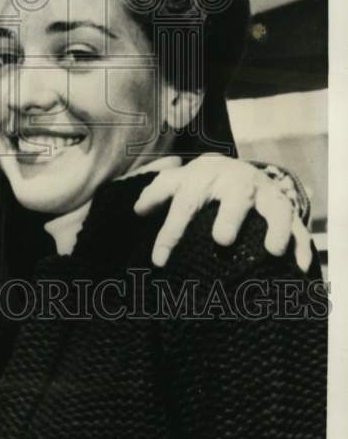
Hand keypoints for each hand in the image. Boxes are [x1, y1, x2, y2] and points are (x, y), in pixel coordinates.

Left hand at [131, 154, 312, 272]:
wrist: (239, 171)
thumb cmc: (202, 184)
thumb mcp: (180, 182)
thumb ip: (158, 193)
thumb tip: (137, 210)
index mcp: (206, 176)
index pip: (185, 202)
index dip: (170, 231)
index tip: (159, 261)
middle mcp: (238, 182)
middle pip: (236, 196)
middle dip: (230, 215)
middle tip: (220, 241)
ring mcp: (266, 195)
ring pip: (276, 207)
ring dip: (275, 227)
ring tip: (271, 251)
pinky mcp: (287, 209)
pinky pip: (298, 226)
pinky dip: (301, 245)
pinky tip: (297, 267)